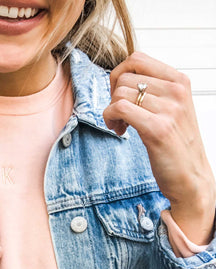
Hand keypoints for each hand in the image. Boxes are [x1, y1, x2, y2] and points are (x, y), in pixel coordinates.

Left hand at [103, 51, 215, 243]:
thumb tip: (120, 78)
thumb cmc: (175, 144)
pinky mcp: (157, 129)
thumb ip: (153, 90)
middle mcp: (177, 90)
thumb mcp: (171, 108)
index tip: (118, 96)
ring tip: (120, 126)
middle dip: (111, 96)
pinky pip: (119, 108)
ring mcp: (169, 109)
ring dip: (110, 111)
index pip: (137, 58)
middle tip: (118, 116)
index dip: (118, 75)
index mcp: (180, 81)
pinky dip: (110, 119)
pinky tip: (119, 131)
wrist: (191, 177)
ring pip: (119, 93)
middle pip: (123, 77)